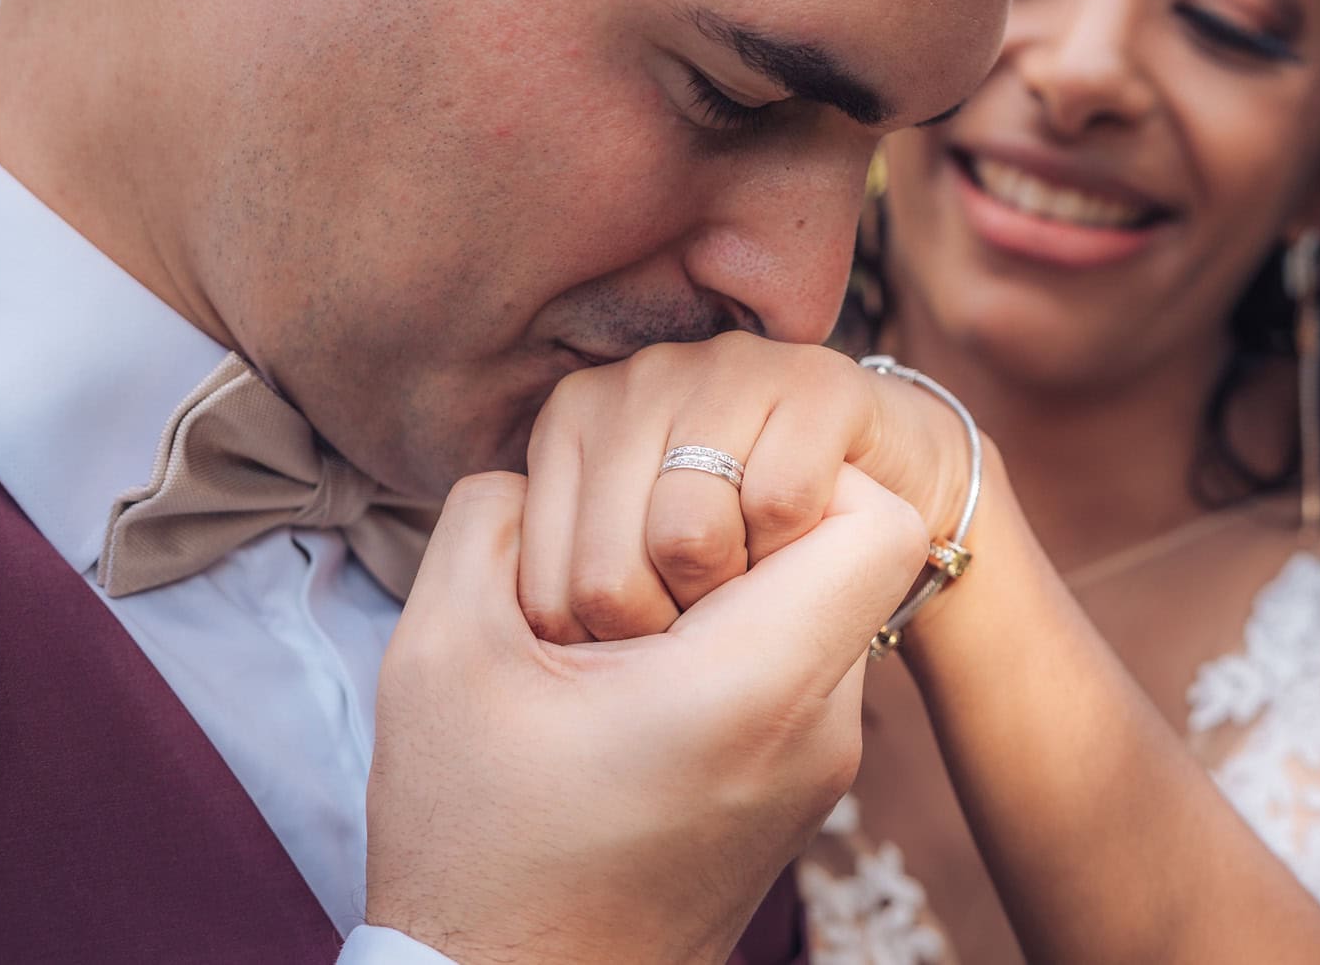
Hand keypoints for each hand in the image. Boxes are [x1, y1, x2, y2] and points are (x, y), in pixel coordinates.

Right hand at [364, 464, 924, 964]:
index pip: (878, 522)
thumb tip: (530, 469)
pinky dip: (734, 649)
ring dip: (734, 591)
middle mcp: (819, 730)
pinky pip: (802, 671)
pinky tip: (636, 682)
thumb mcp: (441, 659)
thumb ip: (486, 524)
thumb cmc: (473, 850)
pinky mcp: (801, 795)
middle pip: (848, 558)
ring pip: (824, 611)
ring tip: (622, 632)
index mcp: (754, 689)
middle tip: (640, 566)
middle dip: (751, 528)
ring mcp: (820, 769)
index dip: (797, 477)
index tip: (695, 501)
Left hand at [517, 332, 976, 642]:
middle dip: (665, 631)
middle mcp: (639, 377)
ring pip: (687, 537)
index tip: (651, 641)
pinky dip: (792, 553)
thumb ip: (569, 574)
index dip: (606, 652)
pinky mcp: (819, 382)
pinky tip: (801, 540)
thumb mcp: (630, 555)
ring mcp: (729, 368)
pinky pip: (778, 505)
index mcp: (572, 418)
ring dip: (729, 595)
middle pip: (610, 575)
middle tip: (707, 620)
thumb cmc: (740, 535)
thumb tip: (532, 640)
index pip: (551, 590)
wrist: (878, 476)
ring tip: (750, 580)